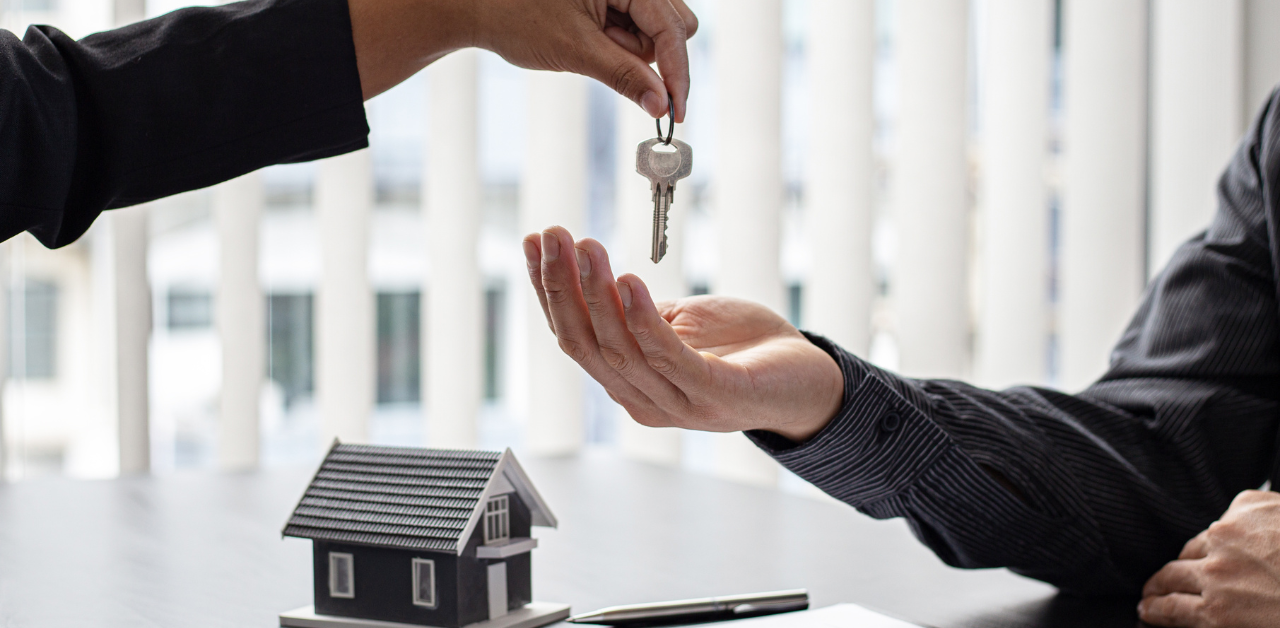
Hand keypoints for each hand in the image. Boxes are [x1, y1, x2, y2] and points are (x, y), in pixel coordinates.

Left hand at [475, 0, 697, 120]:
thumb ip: (625, 76)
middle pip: (675, 26)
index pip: (673, 28)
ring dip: (631, 49)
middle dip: (649, 53)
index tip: (675, 111)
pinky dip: (620, 43)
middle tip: (606, 54)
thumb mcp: (577, 51)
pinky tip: (590, 38)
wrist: (480, 7)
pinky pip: (636, 28)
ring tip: (589, 43)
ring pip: (656, 31)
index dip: (677, 73)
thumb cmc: (519, 18)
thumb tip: (661, 105)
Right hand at [522, 227, 843, 441]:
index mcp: (629, 383)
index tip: (536, 243)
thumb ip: (638, 315)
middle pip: (586, 344)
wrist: (810, 381)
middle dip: (562, 287)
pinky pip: (668, 357)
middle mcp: (643, 400)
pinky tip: (628, 282)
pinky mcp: (715, 395)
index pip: (575, 337)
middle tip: (553, 237)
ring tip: (587, 247)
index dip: (550, 290)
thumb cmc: (745, 349)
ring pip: (619, 348)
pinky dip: (643, 319)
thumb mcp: (681, 324)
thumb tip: (594, 277)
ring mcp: (678, 403)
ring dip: (596, 294)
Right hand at [1140, 490, 1279, 626]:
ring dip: (1198, 555)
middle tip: (1154, 590)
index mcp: (1222, 612)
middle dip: (1159, 584)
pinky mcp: (1248, 506)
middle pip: (1171, 574)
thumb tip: (1201, 613)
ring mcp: (1230, 533)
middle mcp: (1219, 570)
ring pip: (1197, 543)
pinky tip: (1252, 537)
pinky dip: (1235, 528)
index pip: (1169, 609)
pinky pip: (1228, 516)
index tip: (1147, 608)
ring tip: (1205, 562)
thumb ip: (1223, 620)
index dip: (1154, 609)